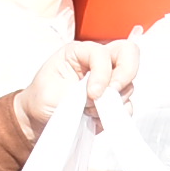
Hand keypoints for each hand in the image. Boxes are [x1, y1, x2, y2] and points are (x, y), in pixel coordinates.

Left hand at [18, 38, 132, 141]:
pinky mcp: (113, 100)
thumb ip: (77, 93)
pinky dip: (114, 116)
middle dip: (125, 74)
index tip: (93, 94)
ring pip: (128, 84)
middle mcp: (98, 62)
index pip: (102, 53)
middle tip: (112, 94)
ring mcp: (109, 80)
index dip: (102, 73)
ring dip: (112, 102)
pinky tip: (94, 118)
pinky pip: (127, 106)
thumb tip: (101, 98)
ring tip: (88, 111)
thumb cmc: (42, 99)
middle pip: (129, 53)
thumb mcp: (50, 93)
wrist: (40, 118)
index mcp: (79, 52)